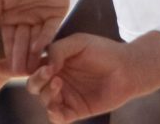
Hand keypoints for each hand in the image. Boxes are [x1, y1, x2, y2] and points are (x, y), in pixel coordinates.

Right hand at [0, 0, 69, 75]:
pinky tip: (39, 48)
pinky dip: (45, 38)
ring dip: (33, 52)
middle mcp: (26, 17)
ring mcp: (42, 15)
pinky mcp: (57, 11)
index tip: (7, 67)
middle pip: (23, 41)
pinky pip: (51, 28)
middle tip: (19, 72)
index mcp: (10, 14)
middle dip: (20, 56)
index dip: (8, 52)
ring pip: (37, 38)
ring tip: (30, 66)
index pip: (9, 38)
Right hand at [27, 34, 143, 122]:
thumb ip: (58, 50)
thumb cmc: (103, 51)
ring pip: (44, 100)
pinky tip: (55, 108)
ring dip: (47, 94)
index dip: (32, 67)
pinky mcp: (76, 110)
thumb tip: (45, 65)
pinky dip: (53, 114)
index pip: (33, 66)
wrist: (127, 68)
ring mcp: (66, 96)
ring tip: (59, 83)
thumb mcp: (79, 42)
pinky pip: (57, 117)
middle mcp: (57, 79)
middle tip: (49, 74)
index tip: (40, 63)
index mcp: (54, 62)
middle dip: (37, 80)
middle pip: (34, 85)